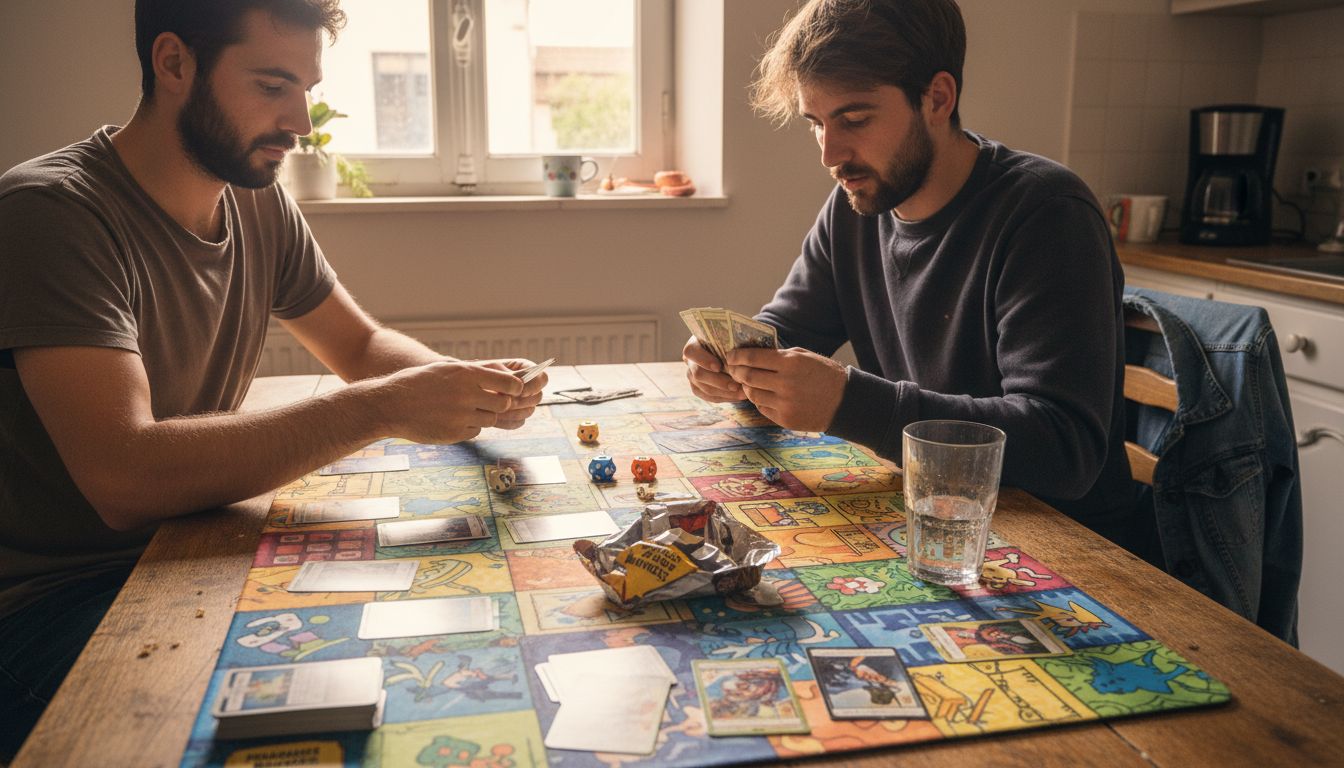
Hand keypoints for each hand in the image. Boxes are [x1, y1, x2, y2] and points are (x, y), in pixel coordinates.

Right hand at [375, 360, 523, 442]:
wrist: (390, 404)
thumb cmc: (417, 383)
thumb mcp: (445, 369)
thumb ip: (472, 373)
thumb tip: (503, 376)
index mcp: (466, 374)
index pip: (509, 383)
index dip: (514, 388)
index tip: (514, 391)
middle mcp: (467, 394)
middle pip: (503, 404)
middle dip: (500, 404)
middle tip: (490, 403)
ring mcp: (461, 416)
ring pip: (491, 419)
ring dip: (483, 416)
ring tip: (465, 410)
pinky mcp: (455, 433)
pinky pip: (475, 431)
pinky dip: (469, 427)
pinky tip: (452, 420)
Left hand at [479, 358, 546, 428]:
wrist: (462, 388)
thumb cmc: (476, 374)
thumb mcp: (491, 371)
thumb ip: (508, 377)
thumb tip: (522, 385)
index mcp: (525, 370)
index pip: (542, 378)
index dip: (534, 385)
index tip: (521, 390)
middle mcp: (527, 387)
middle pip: (538, 397)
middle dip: (522, 401)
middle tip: (506, 403)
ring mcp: (522, 403)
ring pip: (529, 411)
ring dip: (513, 412)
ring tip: (496, 410)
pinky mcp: (514, 416)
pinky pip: (518, 423)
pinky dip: (507, 422)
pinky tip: (494, 418)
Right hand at [683, 335, 743, 402]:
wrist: (732, 353)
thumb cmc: (732, 342)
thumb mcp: (730, 339)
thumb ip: (731, 344)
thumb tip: (740, 352)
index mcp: (694, 345)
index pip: (691, 352)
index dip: (703, 360)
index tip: (718, 367)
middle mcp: (691, 361)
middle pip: (698, 374)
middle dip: (719, 381)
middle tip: (736, 385)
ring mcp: (692, 376)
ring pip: (704, 389)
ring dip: (725, 392)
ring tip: (742, 393)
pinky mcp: (698, 389)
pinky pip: (709, 397)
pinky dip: (725, 398)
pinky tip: (738, 396)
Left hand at [725, 347, 846, 430]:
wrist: (845, 402)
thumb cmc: (824, 375)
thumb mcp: (804, 357)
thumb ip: (779, 356)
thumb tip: (753, 355)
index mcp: (790, 363)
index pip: (753, 357)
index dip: (737, 356)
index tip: (730, 356)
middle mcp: (785, 383)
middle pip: (748, 377)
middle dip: (736, 372)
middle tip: (732, 369)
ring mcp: (784, 404)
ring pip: (753, 394)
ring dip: (747, 387)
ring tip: (748, 382)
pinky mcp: (785, 419)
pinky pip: (763, 408)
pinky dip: (760, 400)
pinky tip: (763, 395)